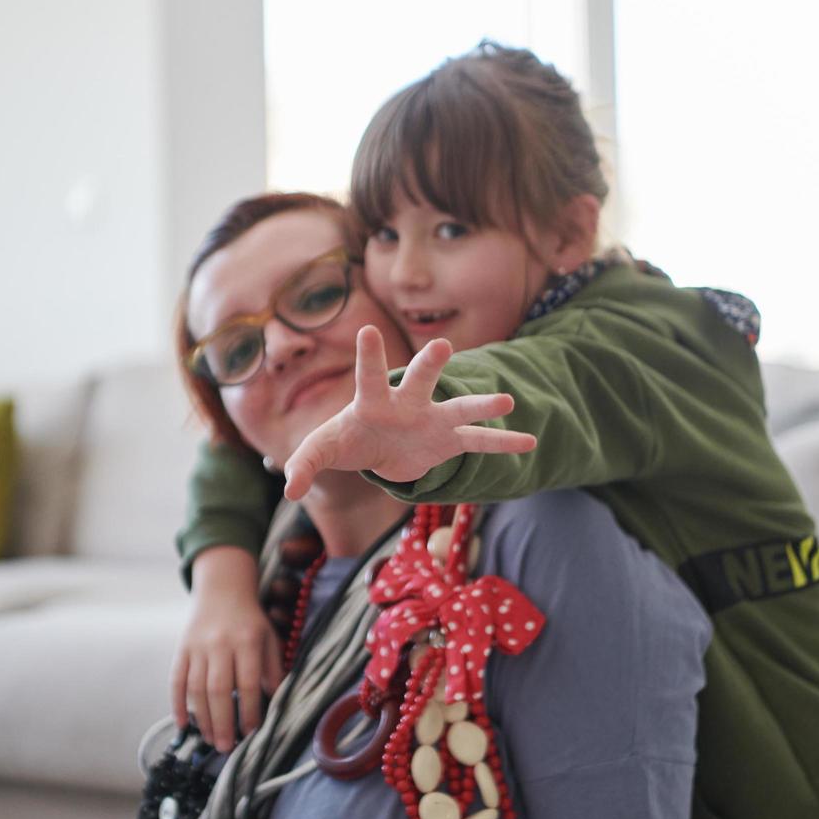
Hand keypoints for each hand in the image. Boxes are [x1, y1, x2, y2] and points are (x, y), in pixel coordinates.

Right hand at [169, 548, 283, 751]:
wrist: (222, 590)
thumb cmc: (251, 621)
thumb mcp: (270, 639)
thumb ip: (273, 670)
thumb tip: (276, 703)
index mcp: (247, 640)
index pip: (248, 682)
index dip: (250, 710)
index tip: (252, 733)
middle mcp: (220, 643)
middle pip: (219, 688)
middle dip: (222, 721)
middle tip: (226, 747)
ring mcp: (197, 646)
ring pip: (196, 687)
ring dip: (202, 718)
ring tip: (210, 740)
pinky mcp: (181, 648)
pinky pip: (176, 679)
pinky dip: (177, 703)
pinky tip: (182, 724)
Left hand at [282, 325, 536, 500]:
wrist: (380, 447)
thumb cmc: (349, 439)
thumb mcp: (323, 450)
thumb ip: (305, 463)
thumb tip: (289, 488)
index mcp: (372, 401)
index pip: (369, 376)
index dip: (369, 356)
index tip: (370, 331)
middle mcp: (407, 402)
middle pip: (419, 381)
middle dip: (429, 366)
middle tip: (442, 346)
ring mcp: (432, 419)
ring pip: (459, 409)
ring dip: (481, 406)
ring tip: (507, 401)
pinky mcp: (449, 439)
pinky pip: (478, 442)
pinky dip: (503, 443)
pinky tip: (529, 441)